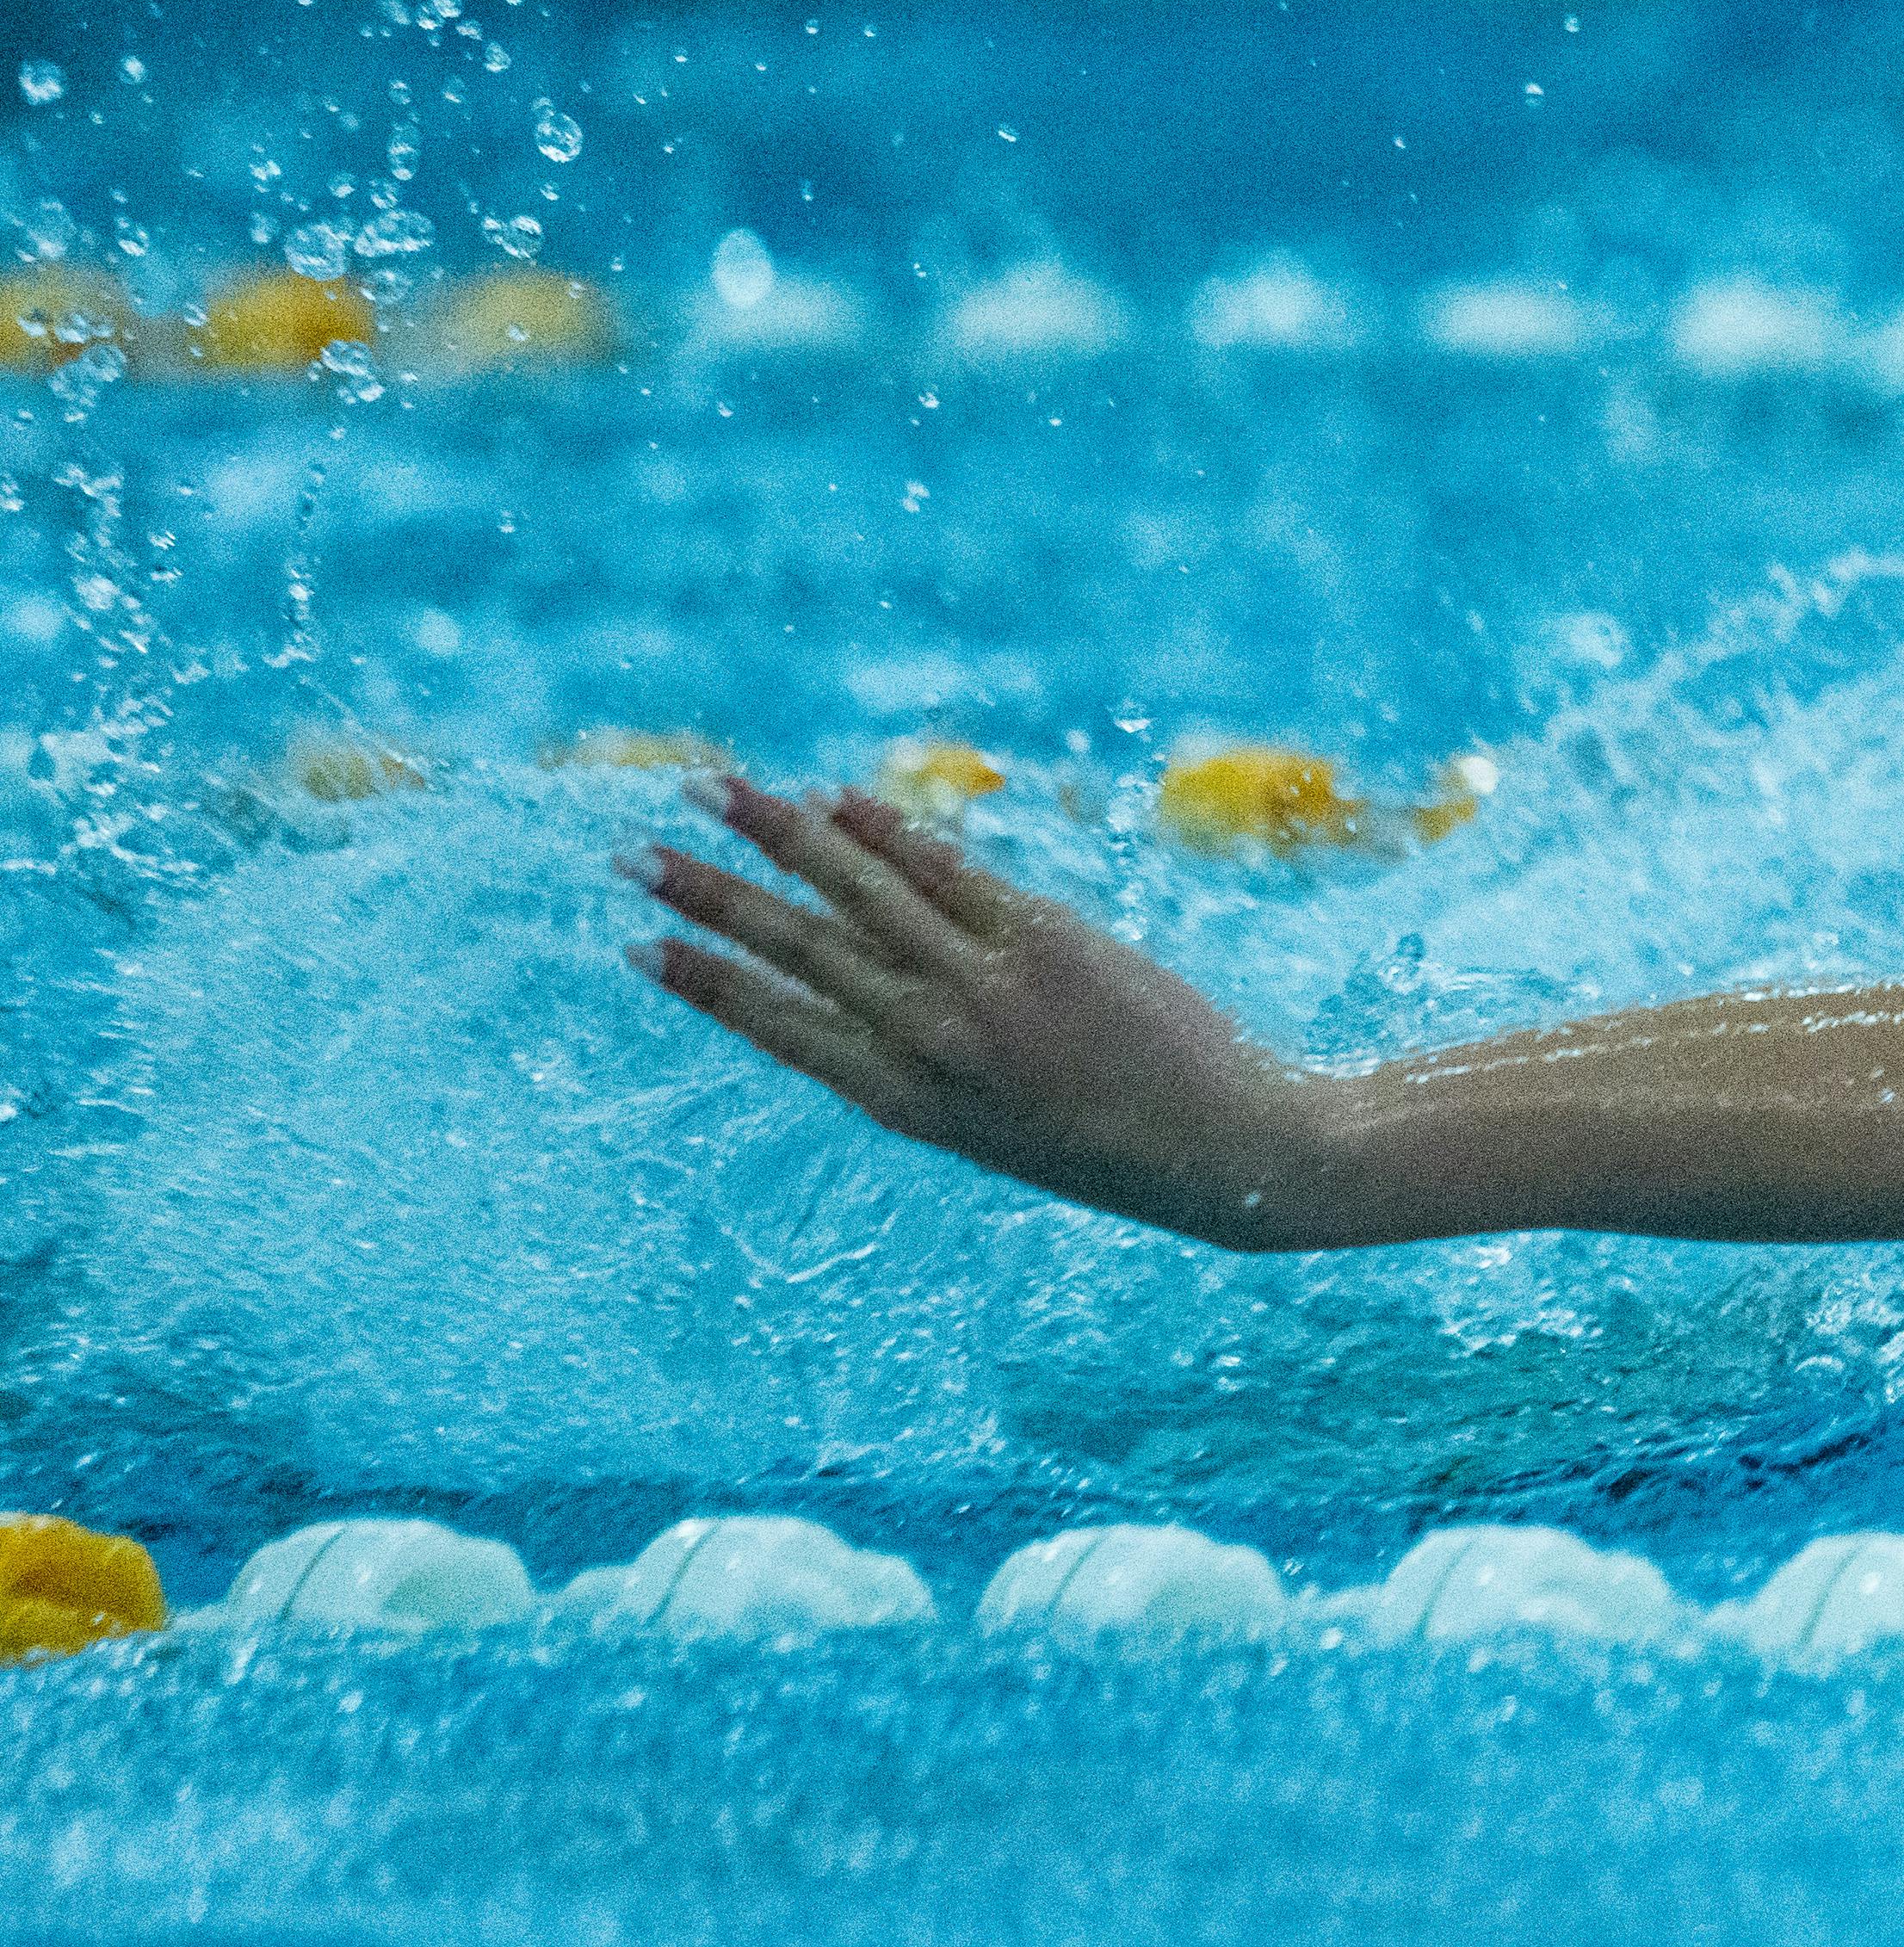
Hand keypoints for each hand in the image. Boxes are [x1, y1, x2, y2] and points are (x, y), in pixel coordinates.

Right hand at [634, 776, 1354, 1244]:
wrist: (1228, 1154)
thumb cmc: (1116, 1144)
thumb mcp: (996, 1128)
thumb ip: (931, 1066)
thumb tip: (877, 992)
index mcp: (905, 1104)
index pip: (777, 1029)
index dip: (704, 984)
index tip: (637, 945)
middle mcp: (928, 1043)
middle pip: (795, 951)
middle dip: (710, 899)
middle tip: (632, 854)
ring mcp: (981, 987)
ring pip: (855, 894)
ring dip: (776, 834)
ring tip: (709, 791)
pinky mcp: (1043, 940)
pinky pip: (944, 870)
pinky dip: (885, 829)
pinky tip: (834, 794)